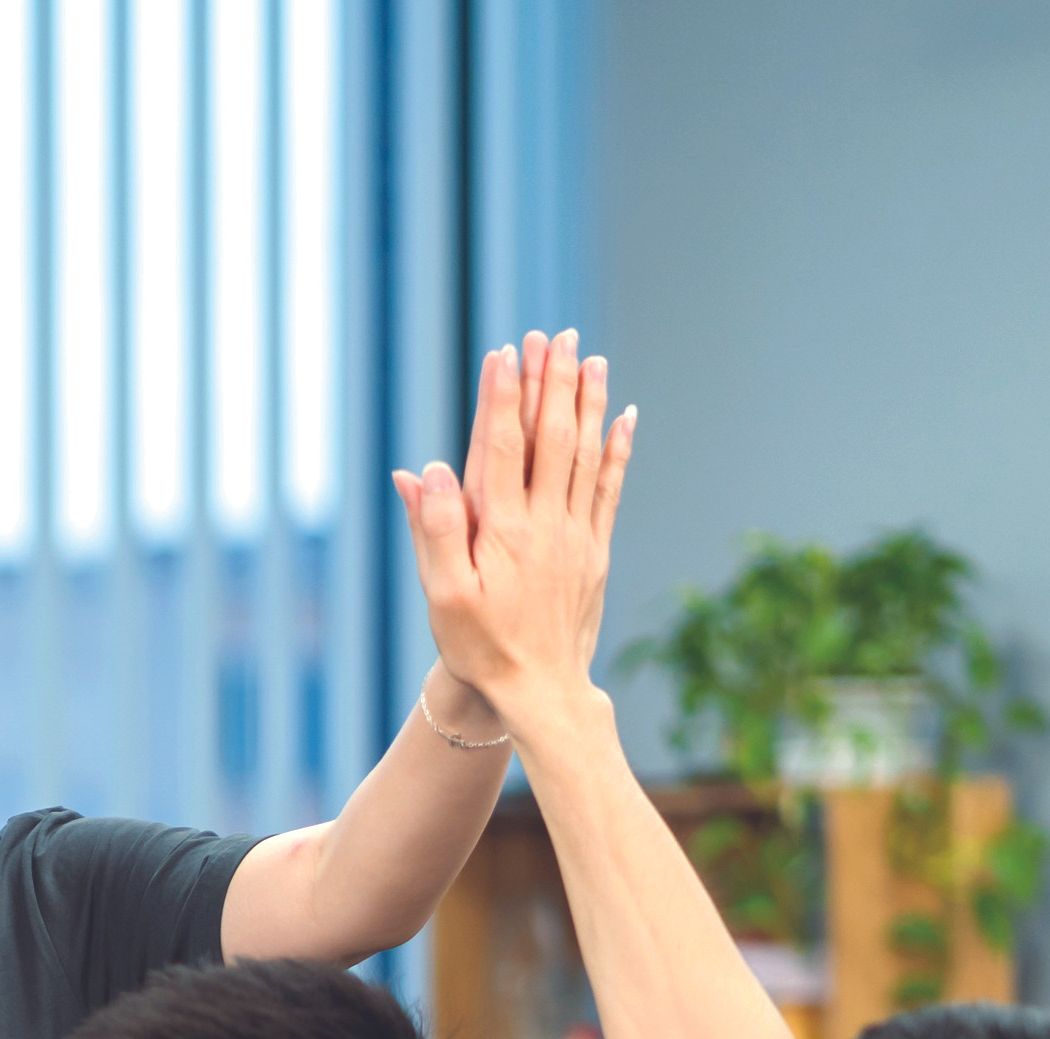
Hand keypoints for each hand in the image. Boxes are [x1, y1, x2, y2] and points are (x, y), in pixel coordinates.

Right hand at [391, 328, 633, 733]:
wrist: (540, 692)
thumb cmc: (481, 646)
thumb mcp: (442, 595)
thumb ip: (434, 530)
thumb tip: (426, 470)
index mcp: (503, 529)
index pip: (503, 446)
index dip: (504, 395)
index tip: (504, 352)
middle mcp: (546, 522)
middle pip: (552, 437)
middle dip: (552, 382)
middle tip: (555, 335)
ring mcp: (577, 534)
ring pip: (585, 453)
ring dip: (587, 402)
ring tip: (590, 357)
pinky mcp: (596, 551)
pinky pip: (610, 488)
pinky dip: (616, 449)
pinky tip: (623, 417)